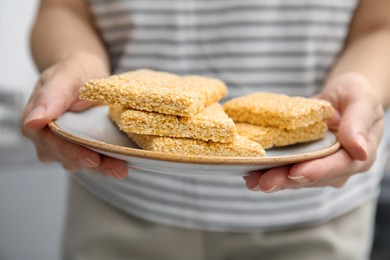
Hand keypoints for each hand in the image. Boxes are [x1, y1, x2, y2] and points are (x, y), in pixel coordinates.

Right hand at [21, 52, 127, 178]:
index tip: (92, 159)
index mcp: (36, 123)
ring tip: (124, 166)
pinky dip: (109, 160)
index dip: (72, 154)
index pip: (52, 144)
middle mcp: (47, 139)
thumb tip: (33, 121)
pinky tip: (125, 160)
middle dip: (95, 165)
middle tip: (119, 169)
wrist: (86, 72)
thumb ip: (51, 97)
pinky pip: (94, 158)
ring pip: (83, 163)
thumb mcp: (66, 76)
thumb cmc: (75, 70)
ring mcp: (64, 146)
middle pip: (69, 159)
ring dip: (104, 165)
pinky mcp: (82, 148)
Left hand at [243, 72, 384, 191]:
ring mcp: (318, 167)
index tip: (295, 172)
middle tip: (264, 182)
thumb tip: (359, 150)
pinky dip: (267, 171)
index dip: (316, 171)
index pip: (338, 166)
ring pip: (294, 177)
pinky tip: (250, 173)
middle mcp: (337, 168)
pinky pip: (285, 169)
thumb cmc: (354, 95)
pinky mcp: (302, 162)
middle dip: (286, 180)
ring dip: (272, 179)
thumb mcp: (361, 100)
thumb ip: (358, 122)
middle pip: (311, 177)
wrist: (340, 97)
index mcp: (357, 156)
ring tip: (252, 180)